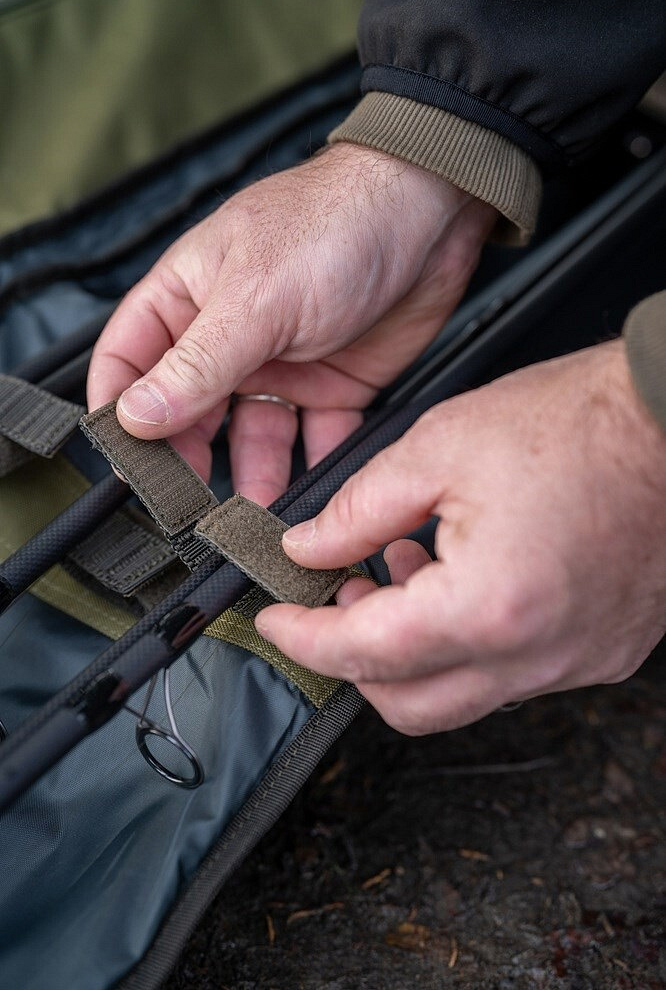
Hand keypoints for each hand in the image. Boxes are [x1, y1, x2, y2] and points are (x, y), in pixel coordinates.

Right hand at [87, 143, 496, 500]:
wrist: (432, 215)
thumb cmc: (335, 224)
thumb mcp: (254, 300)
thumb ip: (197, 366)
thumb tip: (135, 415)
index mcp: (188, 299)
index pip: (128, 362)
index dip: (119, 412)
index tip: (127, 465)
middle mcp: (229, 336)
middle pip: (189, 412)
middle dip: (188, 461)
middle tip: (191, 510)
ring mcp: (281, 363)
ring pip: (253, 436)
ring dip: (253, 477)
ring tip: (252, 519)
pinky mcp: (333, 384)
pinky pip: (315, 439)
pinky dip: (313, 469)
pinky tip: (310, 498)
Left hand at [256, 340, 665, 734]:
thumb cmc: (578, 422)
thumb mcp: (440, 446)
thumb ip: (359, 510)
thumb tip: (308, 547)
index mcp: (489, 606)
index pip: (365, 655)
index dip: (304, 639)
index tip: (276, 620)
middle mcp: (538, 654)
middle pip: (410, 707)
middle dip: (354, 661)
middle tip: (334, 599)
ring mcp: (577, 660)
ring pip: (462, 694)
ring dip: (412, 649)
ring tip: (401, 569)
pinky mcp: (602, 651)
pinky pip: (513, 673)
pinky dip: (468, 642)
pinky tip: (459, 579)